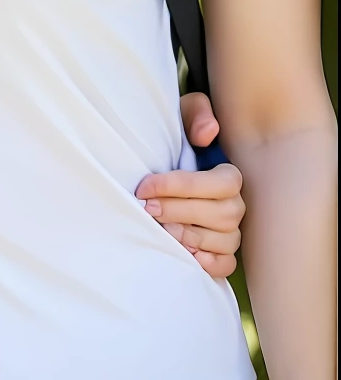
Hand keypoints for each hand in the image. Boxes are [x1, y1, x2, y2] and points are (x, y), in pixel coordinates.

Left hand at [135, 93, 243, 277]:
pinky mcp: (221, 254)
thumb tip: (207, 133)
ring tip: (159, 230)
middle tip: (146, 208)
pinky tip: (185, 256)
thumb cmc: (177, 142)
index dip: (181, 186)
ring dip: (188, 237)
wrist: (166, 169)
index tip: (145, 187)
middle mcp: (236, 206)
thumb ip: (196, 114)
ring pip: (222, 241)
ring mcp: (230, 233)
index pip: (221, 184)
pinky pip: (225, 265)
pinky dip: (208, 264)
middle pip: (221, 215)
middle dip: (178, 211)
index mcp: (230, 176)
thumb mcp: (185, 116)